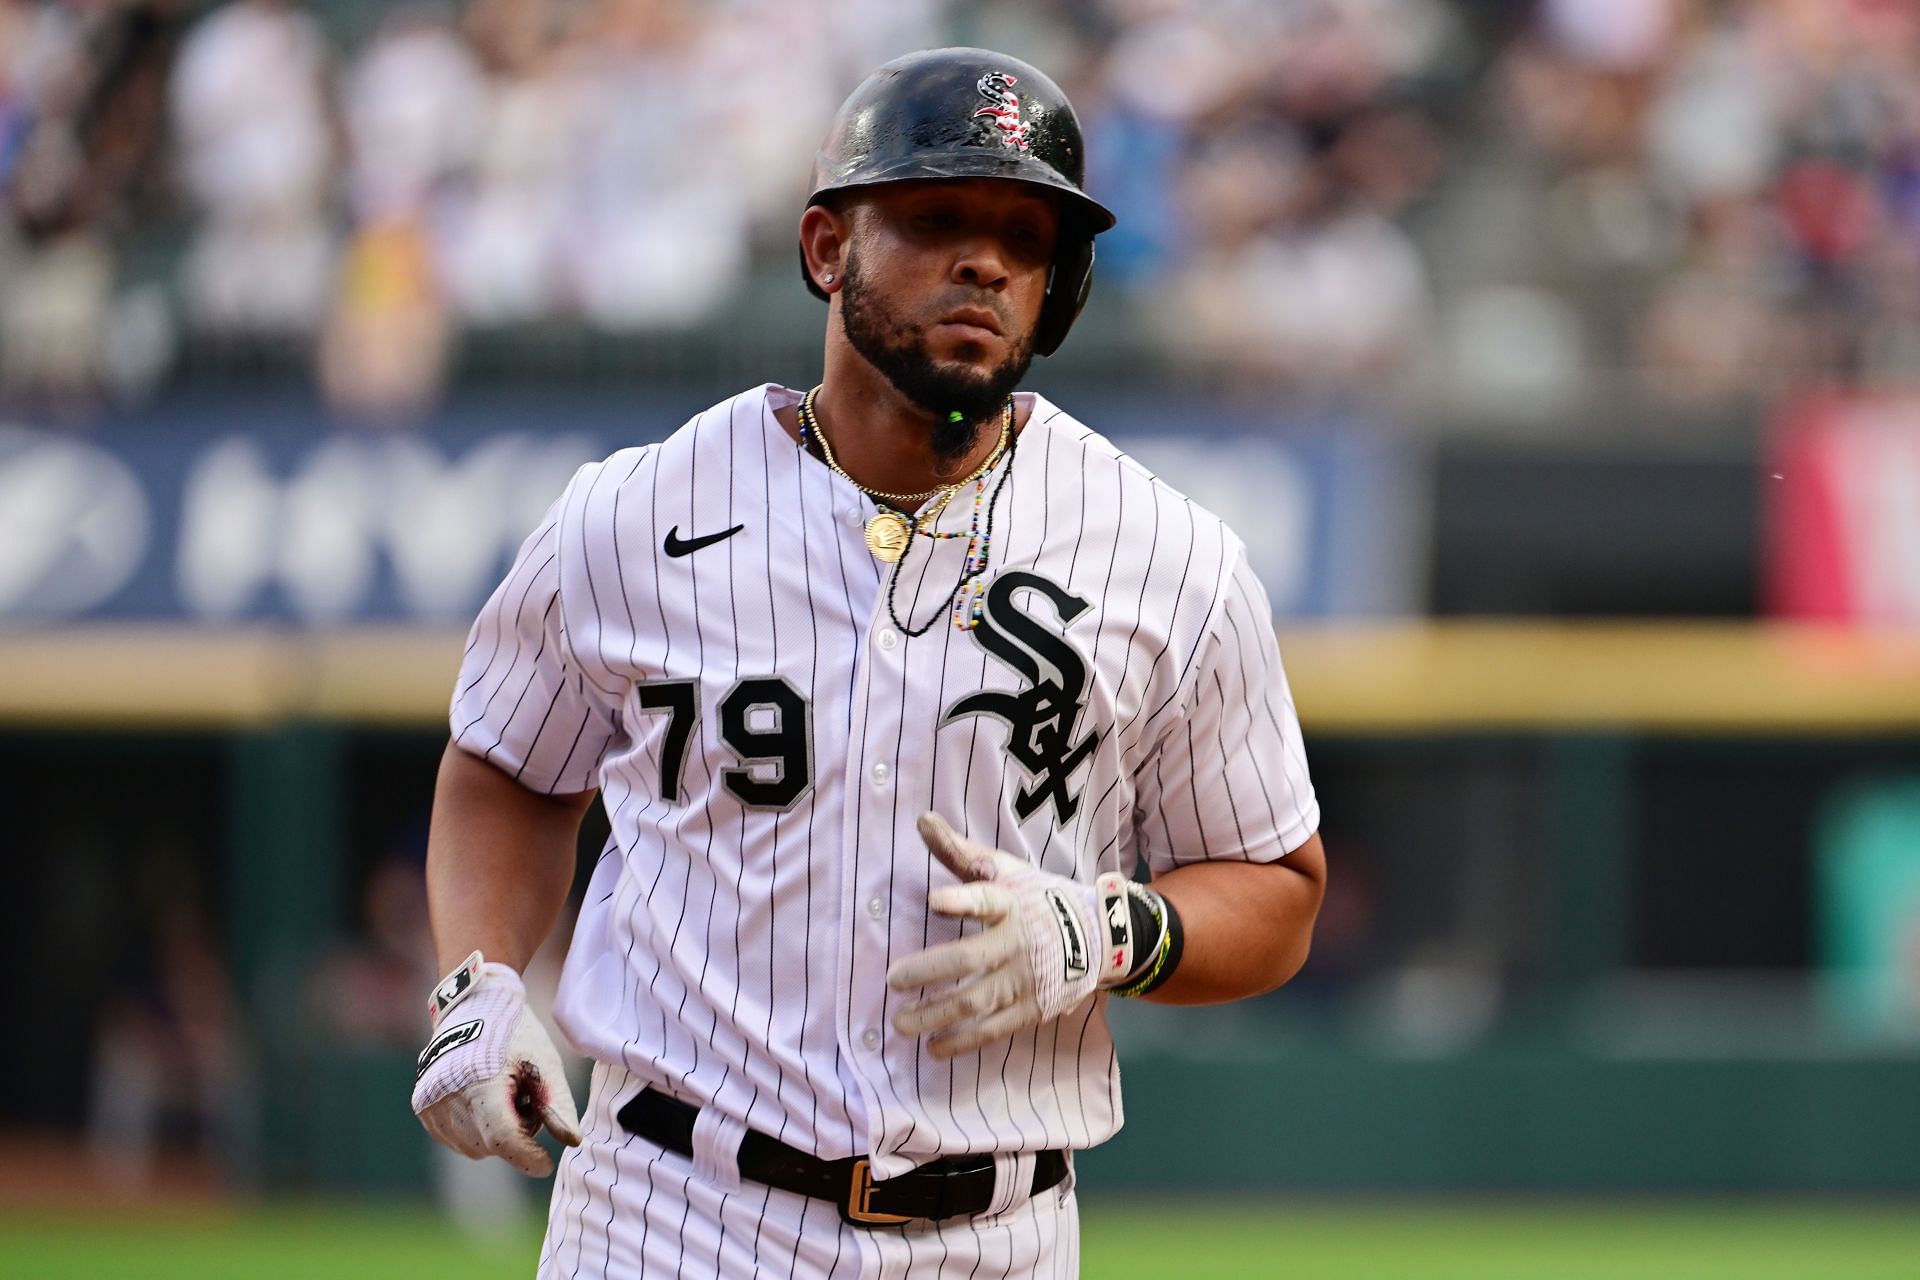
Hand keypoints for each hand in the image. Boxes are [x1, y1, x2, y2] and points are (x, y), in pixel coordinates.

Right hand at [411, 953, 581, 1175]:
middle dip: (514, 1133)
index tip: (547, 1163)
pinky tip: (482, 1097)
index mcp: (480, 1086)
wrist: (473, 1005)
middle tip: (524, 1096)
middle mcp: (448, 1099)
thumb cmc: (515, 1034)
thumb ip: (558, 1105)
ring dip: (493, 1133)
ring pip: (473, 1147)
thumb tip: (573, 1142)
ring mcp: (430, 1105)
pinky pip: (455, 1138)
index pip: (504, 1140)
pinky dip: (474, 1128)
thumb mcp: (544, 1064)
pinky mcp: (423, 1107)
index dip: (527, 1157)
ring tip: (501, 1093)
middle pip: (491, 1145)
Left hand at [886, 812, 1125, 1057]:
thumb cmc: (1037, 897)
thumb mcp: (1006, 870)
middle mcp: (1017, 942)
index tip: (933, 902)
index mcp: (1010, 903)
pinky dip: (963, 1040)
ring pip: (977, 1000)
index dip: (961, 901)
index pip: (985, 899)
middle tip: (893, 979)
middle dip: (930, 970)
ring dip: (937, 1014)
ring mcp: (1025, 979)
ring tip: (901, 1023)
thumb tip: (921, 820)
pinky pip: (993, 1029)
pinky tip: (933, 1047)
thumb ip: (960, 853)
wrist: (1098, 936)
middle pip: (970, 958)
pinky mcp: (1032, 1009)